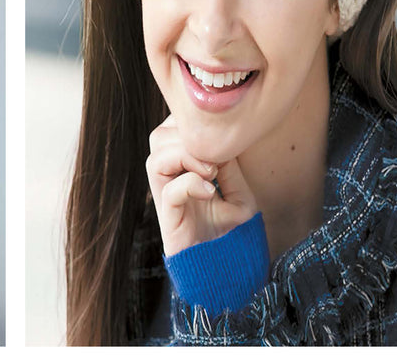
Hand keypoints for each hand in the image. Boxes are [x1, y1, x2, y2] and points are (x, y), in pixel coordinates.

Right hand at [147, 115, 257, 255]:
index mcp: (184, 171)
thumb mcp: (240, 195)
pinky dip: (190, 183)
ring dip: (185, 156)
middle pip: (157, 138)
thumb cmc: (233, 235)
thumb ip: (231, 169)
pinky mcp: (170, 220)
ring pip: (155, 159)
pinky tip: (210, 191)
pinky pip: (170, 191)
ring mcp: (168, 200)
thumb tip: (223, 142)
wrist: (229, 272)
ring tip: (212, 172)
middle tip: (214, 155)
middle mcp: (170, 182)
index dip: (188, 123)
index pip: (172, 132)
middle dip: (185, 136)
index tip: (216, 135)